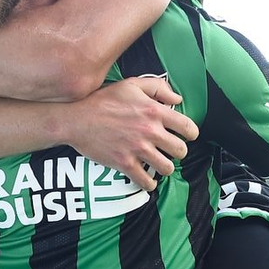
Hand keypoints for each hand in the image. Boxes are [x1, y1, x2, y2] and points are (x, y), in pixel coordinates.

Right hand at [63, 76, 197, 191]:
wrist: (77, 120)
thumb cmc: (103, 100)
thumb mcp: (131, 85)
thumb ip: (158, 88)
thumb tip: (177, 99)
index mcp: (154, 111)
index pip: (188, 127)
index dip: (191, 134)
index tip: (186, 136)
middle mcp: (150, 131)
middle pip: (180, 150)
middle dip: (178, 152)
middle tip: (169, 150)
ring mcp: (138, 149)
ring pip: (167, 168)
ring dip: (164, 167)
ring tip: (158, 164)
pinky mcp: (125, 163)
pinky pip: (146, 182)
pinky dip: (149, 183)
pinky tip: (146, 178)